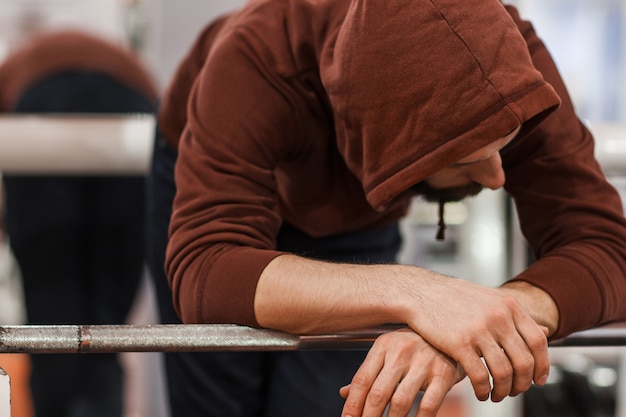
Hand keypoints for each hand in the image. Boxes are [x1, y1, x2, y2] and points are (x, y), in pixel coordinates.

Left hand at [340, 328, 465, 416]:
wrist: (453, 330)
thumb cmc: (416, 343)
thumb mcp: (389, 351)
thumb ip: (369, 371)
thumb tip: (344, 393)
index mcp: (383, 345)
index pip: (362, 379)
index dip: (352, 404)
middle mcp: (401, 352)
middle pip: (377, 392)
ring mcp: (423, 362)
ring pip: (400, 402)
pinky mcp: (443, 374)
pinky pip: (428, 405)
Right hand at [403, 273, 549, 402]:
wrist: (420, 292)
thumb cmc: (452, 297)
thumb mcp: (489, 298)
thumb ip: (513, 315)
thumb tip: (543, 331)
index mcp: (508, 304)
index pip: (538, 341)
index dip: (543, 365)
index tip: (539, 379)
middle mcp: (498, 316)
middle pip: (524, 361)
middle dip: (523, 383)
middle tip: (516, 391)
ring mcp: (479, 329)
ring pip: (504, 372)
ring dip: (504, 391)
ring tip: (496, 395)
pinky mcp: (459, 343)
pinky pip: (480, 376)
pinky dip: (484, 390)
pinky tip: (480, 392)